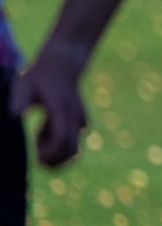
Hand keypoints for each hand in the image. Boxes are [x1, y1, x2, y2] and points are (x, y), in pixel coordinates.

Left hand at [10, 42, 88, 167]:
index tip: (36, 157)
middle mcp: (75, 116)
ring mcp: (80, 120)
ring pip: (74, 150)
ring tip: (38, 138)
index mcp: (61, 109)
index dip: (50, 152)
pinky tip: (46, 132)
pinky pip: (73, 144)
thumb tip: (16, 115)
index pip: (62, 138)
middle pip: (71, 150)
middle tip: (35, 155)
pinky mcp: (81, 123)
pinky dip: (59, 146)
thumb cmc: (38, 76)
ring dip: (56, 153)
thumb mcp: (23, 83)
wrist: (63, 65)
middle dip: (54, 159)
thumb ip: (20, 98)